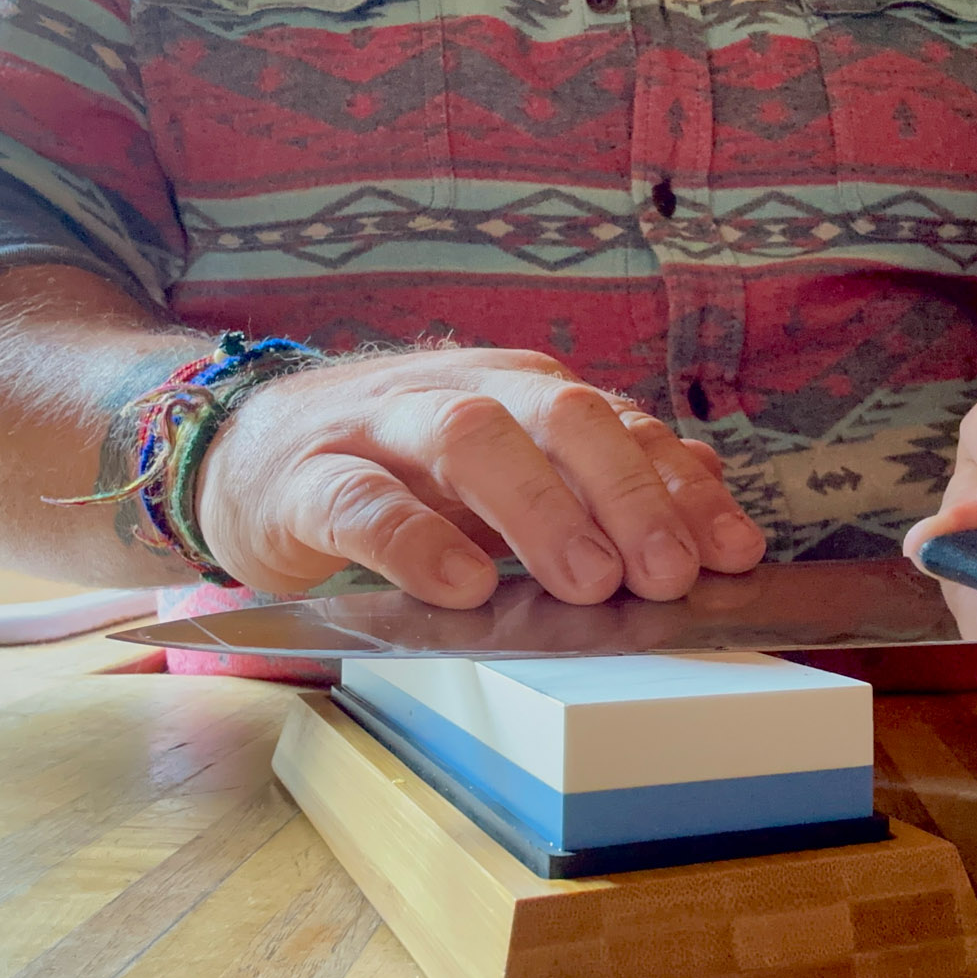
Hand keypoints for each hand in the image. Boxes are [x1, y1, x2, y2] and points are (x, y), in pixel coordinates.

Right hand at [195, 348, 767, 606]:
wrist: (244, 451)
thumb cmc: (398, 473)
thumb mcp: (506, 474)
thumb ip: (596, 482)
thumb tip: (705, 500)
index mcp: (519, 391)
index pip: (618, 427)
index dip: (679, 489)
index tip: (732, 554)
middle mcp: (460, 393)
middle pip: (558, 416)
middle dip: (625, 492)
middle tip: (665, 573)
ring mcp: (380, 428)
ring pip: (470, 440)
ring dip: (539, 511)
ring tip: (587, 583)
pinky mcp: (304, 480)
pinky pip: (362, 501)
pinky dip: (416, 541)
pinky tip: (462, 587)